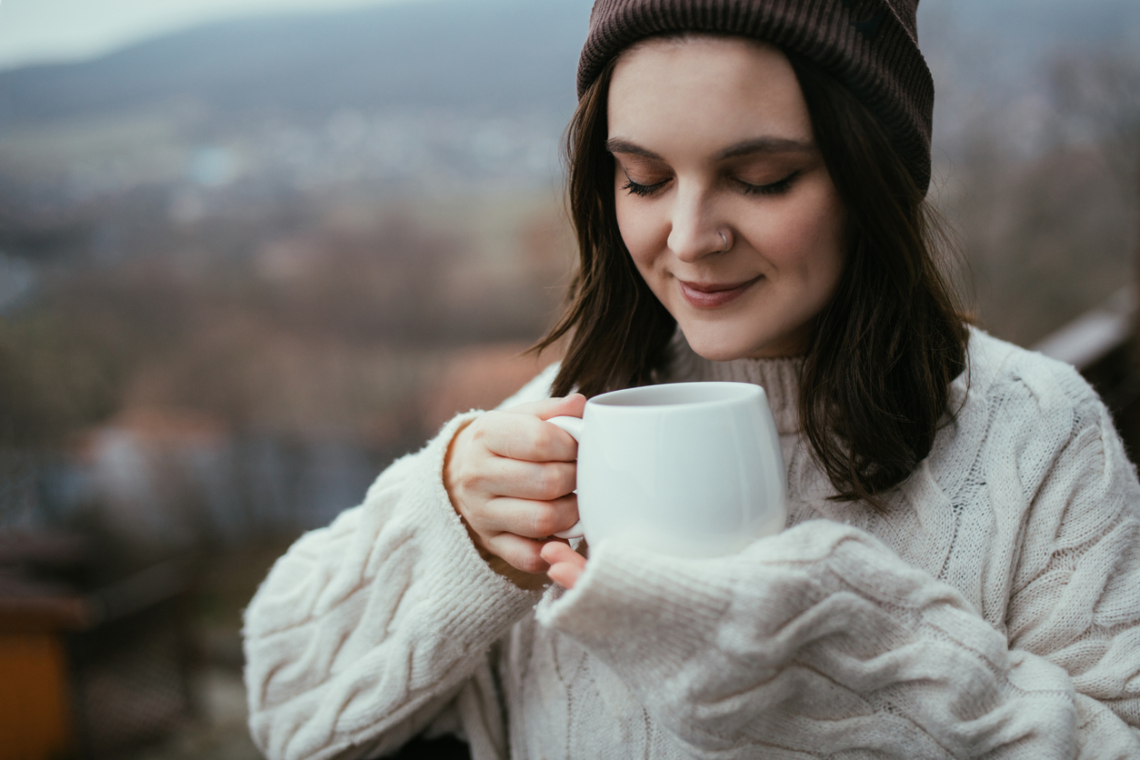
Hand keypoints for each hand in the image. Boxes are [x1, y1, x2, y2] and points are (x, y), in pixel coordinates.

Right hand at [445, 394, 585, 588]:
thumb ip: (552, 410)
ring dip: (572, 512)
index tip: (579, 446)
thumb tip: (581, 405)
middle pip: (548, 483)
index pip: (540, 441)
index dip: (572, 445)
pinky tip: (560, 529)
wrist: (457, 473)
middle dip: (576, 478)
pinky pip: (531, 557)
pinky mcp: (491, 544)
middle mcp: (478, 476)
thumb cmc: (502, 442)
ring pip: (544, 521)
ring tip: (574, 498)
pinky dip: (554, 547)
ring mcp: (481, 514)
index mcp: (486, 435)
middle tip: (582, 474)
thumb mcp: (519, 416)